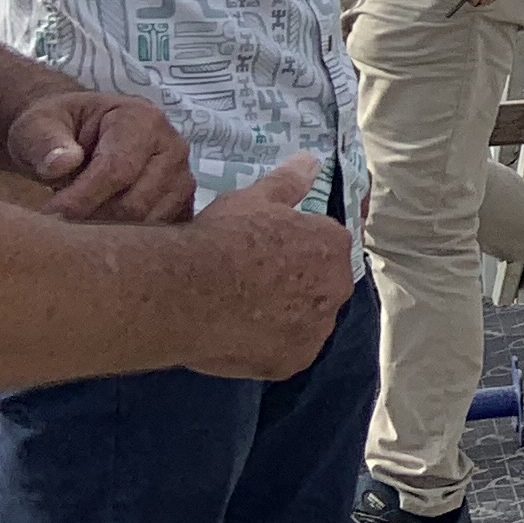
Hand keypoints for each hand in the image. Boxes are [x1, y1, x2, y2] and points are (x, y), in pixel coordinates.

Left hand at [0, 90, 194, 224]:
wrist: (78, 135)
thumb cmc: (59, 129)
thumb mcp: (38, 124)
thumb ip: (44, 141)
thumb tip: (62, 164)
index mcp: (143, 120)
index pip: (117, 169)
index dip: (81, 199)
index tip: (48, 216)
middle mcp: (173, 149)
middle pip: (136, 204)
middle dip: (92, 220)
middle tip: (58, 228)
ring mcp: (182, 180)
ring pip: (149, 226)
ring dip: (109, 234)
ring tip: (76, 228)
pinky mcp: (183, 206)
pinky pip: (160, 237)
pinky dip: (129, 243)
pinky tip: (100, 234)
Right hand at [176, 157, 360, 379]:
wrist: (187, 290)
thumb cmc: (222, 237)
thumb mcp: (254, 199)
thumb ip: (288, 182)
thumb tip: (311, 161)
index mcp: (333, 245)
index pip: (325, 245)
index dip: (293, 248)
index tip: (265, 251)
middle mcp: (336, 288)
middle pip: (321, 285)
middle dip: (295, 283)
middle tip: (250, 280)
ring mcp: (317, 329)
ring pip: (305, 320)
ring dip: (285, 315)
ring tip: (240, 308)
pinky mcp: (294, 361)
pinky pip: (286, 350)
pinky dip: (269, 344)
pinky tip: (238, 332)